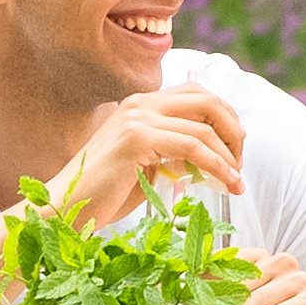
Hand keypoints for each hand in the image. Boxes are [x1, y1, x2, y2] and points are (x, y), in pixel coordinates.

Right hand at [58, 84, 253, 228]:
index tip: (234, 152)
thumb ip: (174, 151)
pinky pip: (193, 145)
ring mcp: (137, 118)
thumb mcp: (147, 164)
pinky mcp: (137, 138)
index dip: (225, 120)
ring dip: (230, 156)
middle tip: (240, 164)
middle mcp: (140, 103)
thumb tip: (214, 156)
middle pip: (207, 101)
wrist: (65, 209)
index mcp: (141, 104)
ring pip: (205, 126)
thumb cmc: (104, 194)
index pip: (197, 95)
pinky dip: (217, 165)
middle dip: (233, 131)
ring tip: (236, 182)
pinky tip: (226, 181)